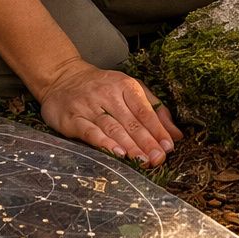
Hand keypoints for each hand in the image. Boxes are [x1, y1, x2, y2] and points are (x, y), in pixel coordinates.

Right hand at [37, 59, 184, 165]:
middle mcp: (108, 94)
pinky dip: (104, 143)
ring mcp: (89, 106)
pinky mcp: (72, 118)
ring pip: (113, 128)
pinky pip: (90, 132)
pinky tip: (117, 153)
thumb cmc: (103, 86)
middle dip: (147, 142)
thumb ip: (154, 110)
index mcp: (126, 86)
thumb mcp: (131, 90)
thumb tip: (176, 134)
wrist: (62, 77)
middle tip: (158, 158)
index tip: (168, 146)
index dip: (157, 129)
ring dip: (130, 145)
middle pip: (131, 121)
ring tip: (143, 159)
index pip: (145, 110)